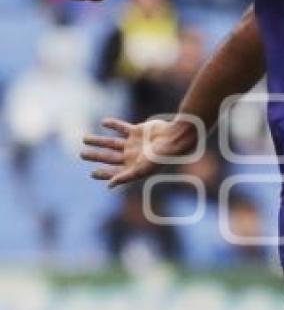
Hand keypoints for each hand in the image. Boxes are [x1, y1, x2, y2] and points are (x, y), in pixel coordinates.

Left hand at [81, 116, 200, 188]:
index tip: (92, 173)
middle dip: (96, 155)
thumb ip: (125, 177)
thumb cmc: (161, 157)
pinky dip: (113, 125)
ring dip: (99, 140)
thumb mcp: (142, 169)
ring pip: (112, 142)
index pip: (115, 172)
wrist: (175, 138)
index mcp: (133, 167)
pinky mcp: (137, 130)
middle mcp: (132, 156)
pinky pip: (122, 127)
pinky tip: (103, 123)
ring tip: (84, 138)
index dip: (103, 174)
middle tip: (82, 154)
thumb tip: (109, 186)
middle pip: (109, 157)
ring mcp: (134, 143)